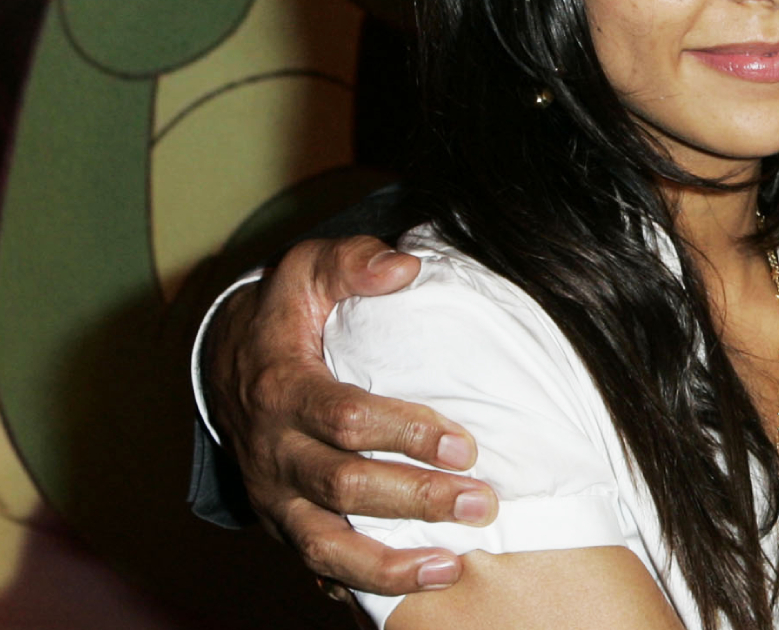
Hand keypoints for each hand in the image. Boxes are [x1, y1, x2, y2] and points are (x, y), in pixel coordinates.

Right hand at [205, 236, 494, 594]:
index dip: (405, 434)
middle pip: (343, 488)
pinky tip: (413, 588)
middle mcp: (274, 452)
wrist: (226, 363)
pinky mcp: (283, 523)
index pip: (344, 419)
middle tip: (481, 502)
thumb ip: (352, 262)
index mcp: (283, 390)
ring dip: (388, 565)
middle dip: (415, 500)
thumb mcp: (307, 270)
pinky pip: (317, 568)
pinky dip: (361, 586)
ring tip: (452, 567)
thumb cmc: (288, 315)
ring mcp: (275, 496)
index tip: (463, 444)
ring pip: (323, 546)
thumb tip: (405, 266)